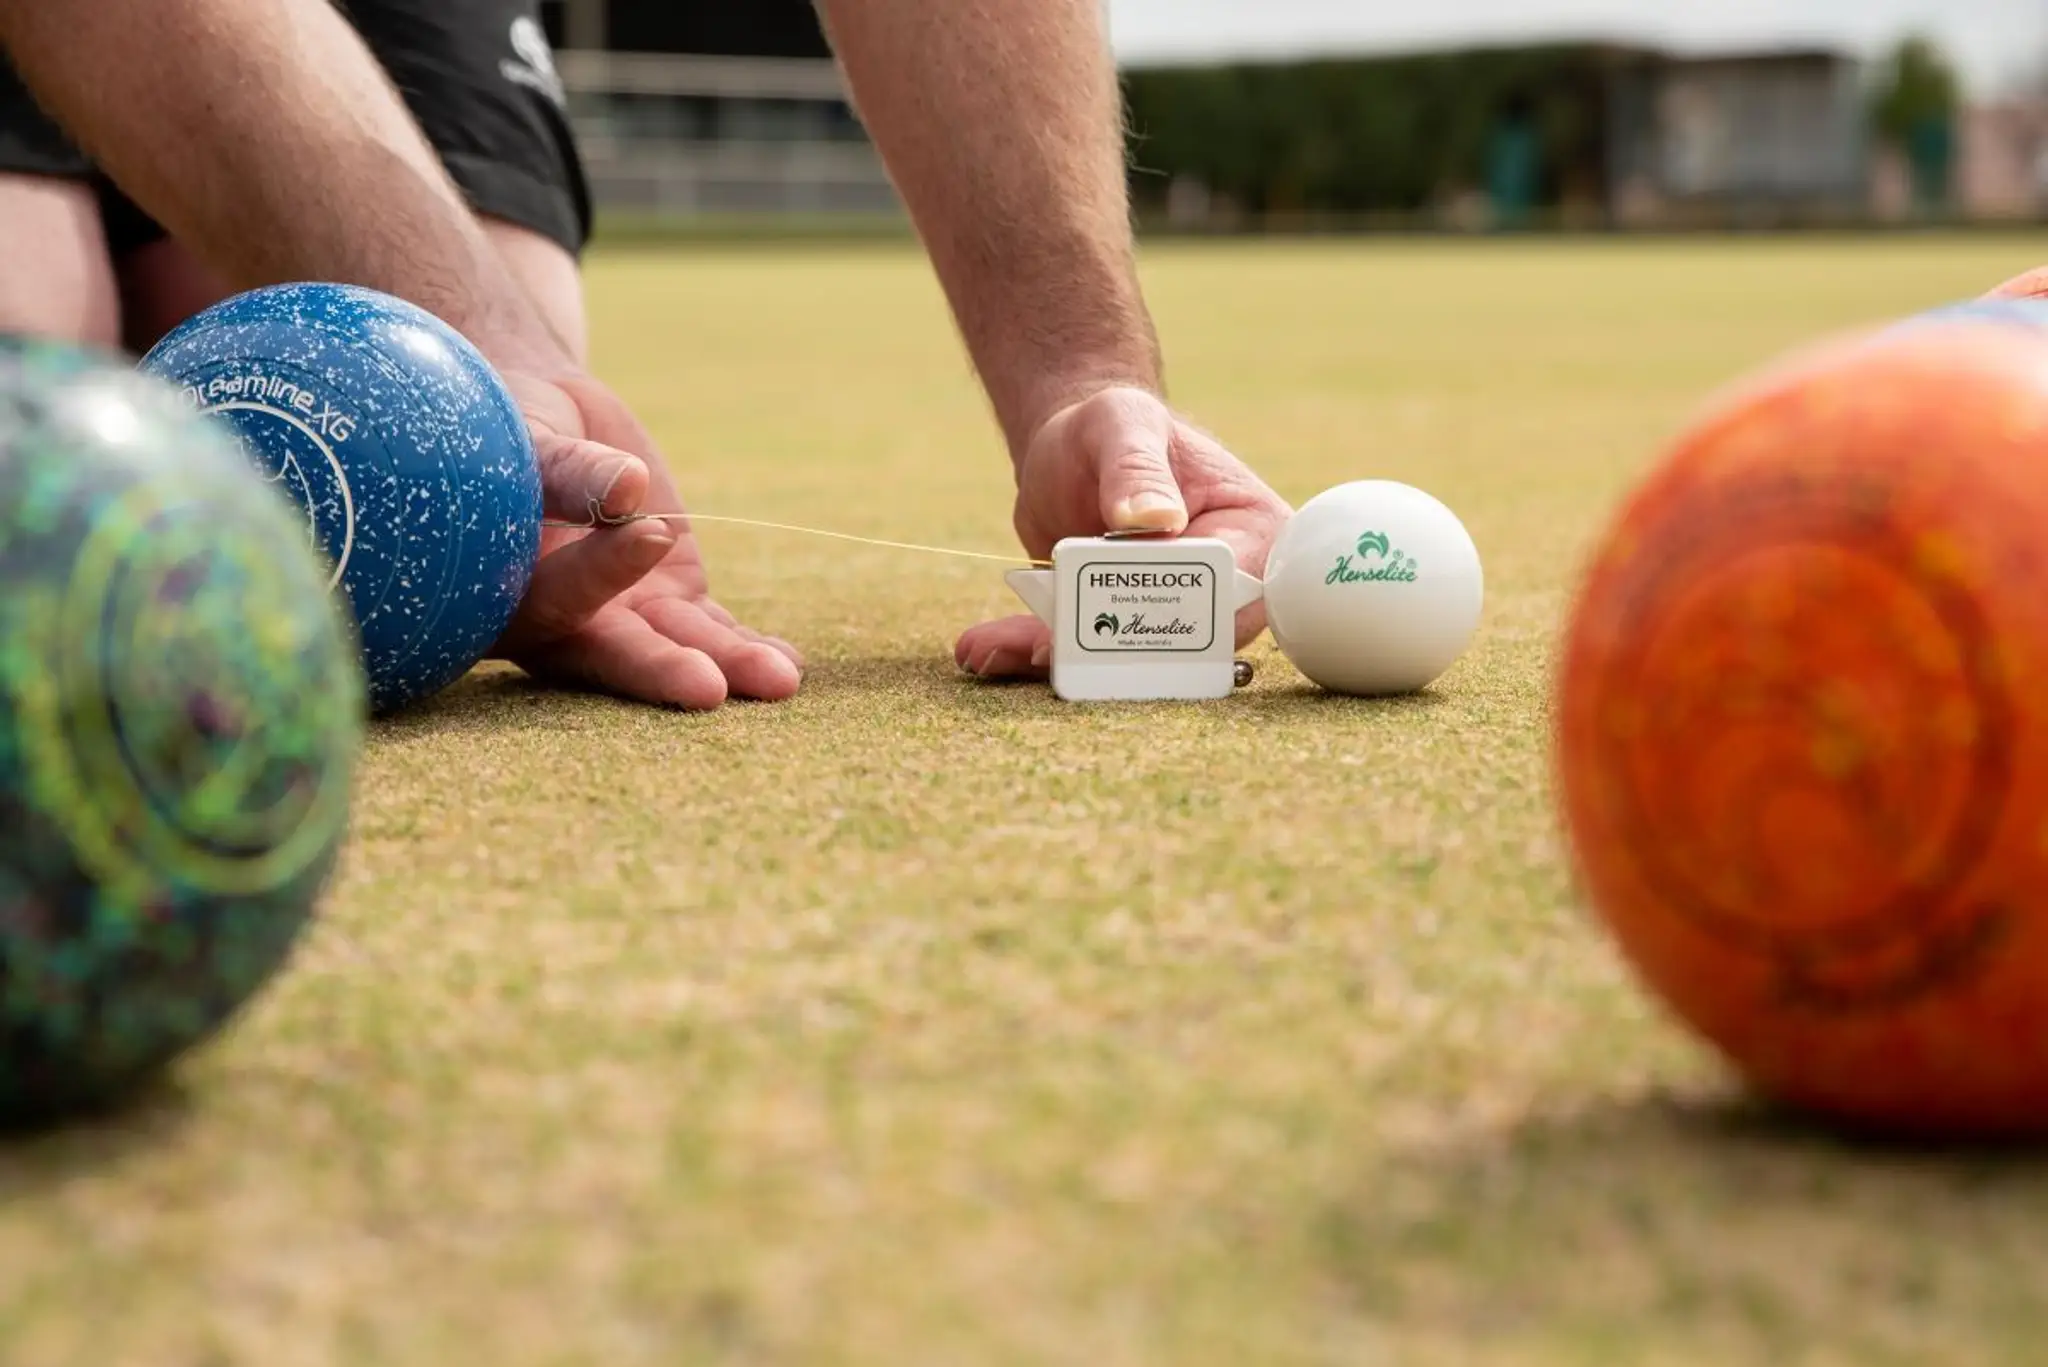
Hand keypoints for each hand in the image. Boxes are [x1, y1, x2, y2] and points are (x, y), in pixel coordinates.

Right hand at [488, 366, 804, 707]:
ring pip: (673, 646)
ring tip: (778, 681)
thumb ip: (568, 471)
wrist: (544, 421)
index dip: (600, 570)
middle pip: (612, 649)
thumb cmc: (511, 428)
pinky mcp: (668, 600)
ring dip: (726, 664)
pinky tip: (786, 665)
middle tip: (707, 688)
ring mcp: (619, 614)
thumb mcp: (530, 439)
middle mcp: (560, 621)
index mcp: (500, 592)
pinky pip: (710, 631)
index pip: (553, 592)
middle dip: (661, 669)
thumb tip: (626, 490)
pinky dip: (747, 647)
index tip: (650, 531)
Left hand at [954, 385, 1291, 678]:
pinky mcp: (1124, 631)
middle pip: (1177, 643)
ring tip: (985, 649)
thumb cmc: (1114, 426)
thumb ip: (1136, 466)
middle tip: (1037, 649)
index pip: (1226, 594)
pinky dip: (1033, 653)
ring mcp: (1175, 618)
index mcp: (1255, 536)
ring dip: (1056, 660)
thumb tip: (1153, 518)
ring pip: (1124, 660)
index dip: (1168, 611)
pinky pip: (1084, 656)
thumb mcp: (1122, 426)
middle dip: (1105, 652)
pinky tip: (982, 647)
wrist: (1076, 447)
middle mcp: (1227, 589)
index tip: (1103, 610)